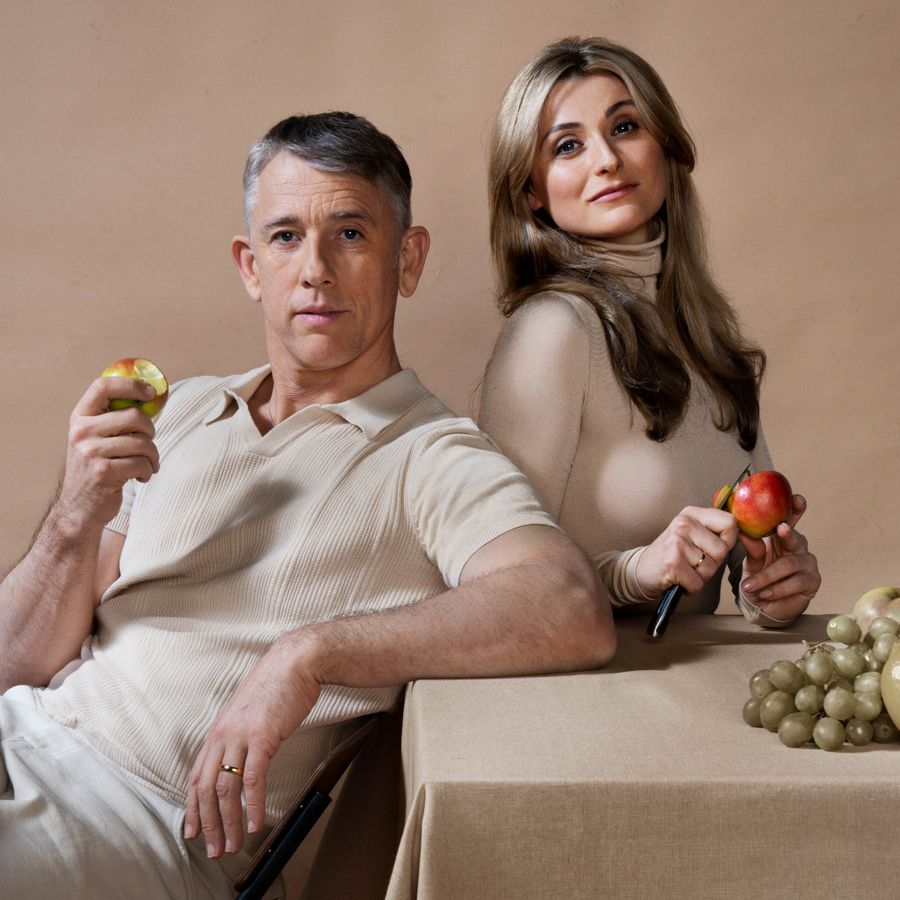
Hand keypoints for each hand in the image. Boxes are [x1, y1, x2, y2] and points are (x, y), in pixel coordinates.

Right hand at [58, 376, 159, 526]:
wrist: (79, 508)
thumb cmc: (96, 468)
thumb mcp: (94, 439)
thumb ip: (112, 419)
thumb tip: (150, 396)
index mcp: (80, 418)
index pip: (102, 386)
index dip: (130, 385)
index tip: (150, 392)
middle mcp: (81, 432)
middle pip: (134, 416)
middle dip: (151, 430)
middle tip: (149, 443)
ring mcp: (91, 452)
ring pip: (143, 442)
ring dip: (152, 456)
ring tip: (146, 465)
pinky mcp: (104, 472)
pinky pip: (142, 463)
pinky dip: (148, 471)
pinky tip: (140, 477)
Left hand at [183, 635, 320, 857]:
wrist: (295, 662)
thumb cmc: (277, 685)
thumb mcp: (249, 712)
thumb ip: (239, 735)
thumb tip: (241, 759)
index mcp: (218, 731)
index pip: (196, 777)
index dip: (193, 808)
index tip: (193, 832)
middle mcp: (223, 735)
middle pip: (206, 789)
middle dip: (208, 825)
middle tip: (214, 849)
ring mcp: (240, 736)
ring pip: (226, 789)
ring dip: (229, 822)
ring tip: (234, 844)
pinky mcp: (262, 737)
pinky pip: (253, 779)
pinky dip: (253, 806)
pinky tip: (256, 823)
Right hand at [635, 506, 738, 597]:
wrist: (641, 570)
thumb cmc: (672, 554)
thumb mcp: (691, 533)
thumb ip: (714, 530)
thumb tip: (748, 532)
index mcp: (692, 513)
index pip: (730, 523)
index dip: (728, 540)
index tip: (713, 547)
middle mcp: (684, 523)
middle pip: (722, 550)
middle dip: (712, 563)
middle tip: (692, 562)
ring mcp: (677, 543)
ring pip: (710, 569)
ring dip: (699, 577)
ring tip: (684, 570)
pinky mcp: (672, 563)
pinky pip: (698, 583)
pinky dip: (690, 588)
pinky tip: (678, 580)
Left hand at [739, 494, 820, 620]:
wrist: (762, 605)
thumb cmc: (758, 578)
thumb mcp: (751, 563)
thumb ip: (752, 549)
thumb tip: (743, 532)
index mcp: (782, 537)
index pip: (791, 518)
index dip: (796, 508)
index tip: (796, 499)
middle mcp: (798, 546)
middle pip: (794, 537)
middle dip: (788, 533)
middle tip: (780, 528)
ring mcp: (808, 563)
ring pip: (788, 565)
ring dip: (767, 576)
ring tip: (750, 586)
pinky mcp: (812, 581)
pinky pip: (795, 582)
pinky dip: (776, 589)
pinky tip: (764, 594)